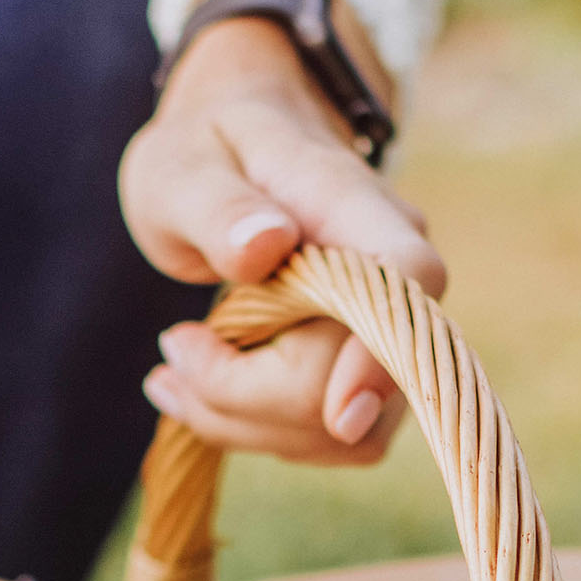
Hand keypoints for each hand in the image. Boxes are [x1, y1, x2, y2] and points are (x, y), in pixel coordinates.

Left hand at [118, 7, 444, 465]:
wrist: (238, 144)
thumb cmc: (207, 151)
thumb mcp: (180, 170)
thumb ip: (218, 207)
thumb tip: (267, 245)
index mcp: (350, 205)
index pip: (407, 281)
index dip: (384, 356)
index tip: (337, 413)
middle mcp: (392, 270)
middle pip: (350, 384)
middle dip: (246, 395)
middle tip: (173, 349)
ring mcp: (390, 326)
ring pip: (344, 431)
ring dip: (246, 423)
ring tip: (178, 371)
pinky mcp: (371, 369)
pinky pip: (330, 436)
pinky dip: (259, 429)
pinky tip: (202, 388)